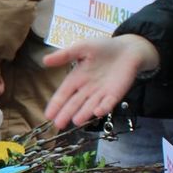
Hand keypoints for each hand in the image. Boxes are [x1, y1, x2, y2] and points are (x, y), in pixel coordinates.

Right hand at [42, 34, 159, 126]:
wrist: (128, 49)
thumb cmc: (104, 48)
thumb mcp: (82, 47)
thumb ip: (65, 55)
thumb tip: (44, 60)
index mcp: (77, 78)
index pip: (64, 93)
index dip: (56, 104)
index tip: (48, 115)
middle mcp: (87, 89)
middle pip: (74, 103)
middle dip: (66, 113)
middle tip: (58, 124)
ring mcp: (101, 93)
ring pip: (90, 106)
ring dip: (84, 113)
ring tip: (76, 121)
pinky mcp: (115, 95)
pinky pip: (108, 103)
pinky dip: (103, 107)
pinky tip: (97, 112)